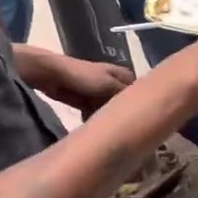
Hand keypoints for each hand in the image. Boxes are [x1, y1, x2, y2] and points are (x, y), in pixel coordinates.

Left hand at [15, 44, 134, 115]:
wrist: (54, 76)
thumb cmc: (84, 77)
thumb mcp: (109, 84)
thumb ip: (126, 95)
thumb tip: (142, 107)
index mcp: (125, 75)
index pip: (139, 93)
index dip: (138, 106)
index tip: (135, 119)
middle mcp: (116, 84)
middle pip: (123, 104)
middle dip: (118, 114)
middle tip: (113, 122)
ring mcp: (101, 93)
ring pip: (109, 110)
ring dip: (104, 116)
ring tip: (99, 121)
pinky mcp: (88, 102)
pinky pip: (96, 114)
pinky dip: (93, 118)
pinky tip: (88, 121)